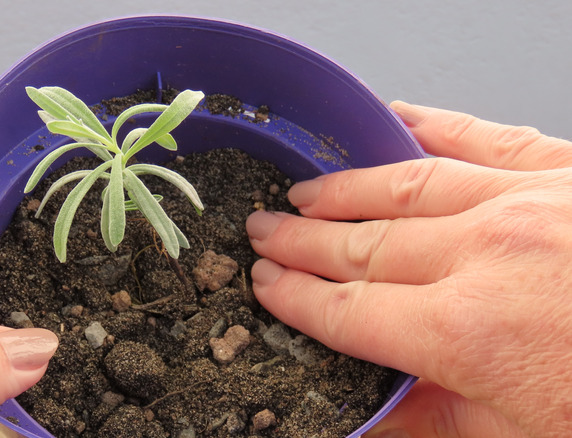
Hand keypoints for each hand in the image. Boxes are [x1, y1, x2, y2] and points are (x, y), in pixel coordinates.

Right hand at [246, 102, 571, 437]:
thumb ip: (438, 425)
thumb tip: (370, 421)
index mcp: (470, 334)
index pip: (348, 310)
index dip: (295, 297)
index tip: (263, 285)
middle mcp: (486, 256)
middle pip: (360, 244)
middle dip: (299, 240)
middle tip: (260, 231)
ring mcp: (528, 202)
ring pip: (404, 186)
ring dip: (343, 189)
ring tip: (303, 191)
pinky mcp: (568, 171)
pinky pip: (482, 136)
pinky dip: (430, 124)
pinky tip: (393, 117)